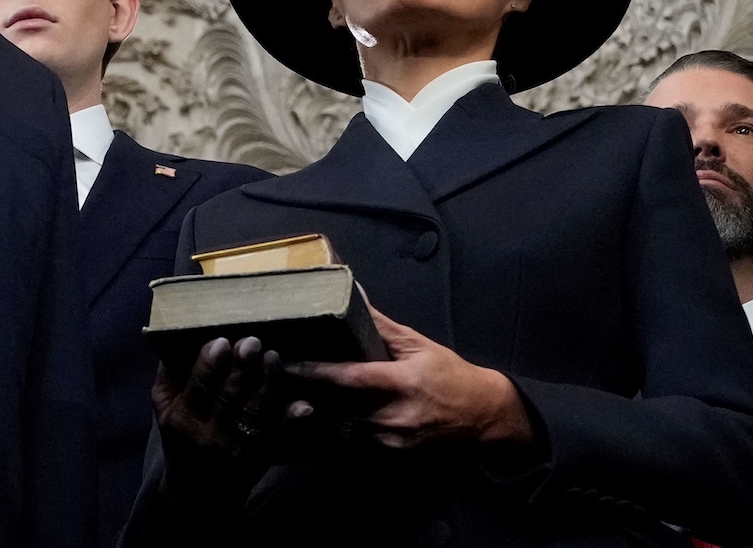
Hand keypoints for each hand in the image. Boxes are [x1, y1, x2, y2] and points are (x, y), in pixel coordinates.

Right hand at [151, 337, 294, 474]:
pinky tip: (303, 405)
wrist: (198, 495)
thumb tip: (176, 334)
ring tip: (273, 357)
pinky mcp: (262, 454)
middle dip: (241, 369)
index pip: (197, 389)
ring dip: (267, 384)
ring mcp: (240, 446)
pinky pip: (279, 436)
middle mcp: (212, 434)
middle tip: (252, 342)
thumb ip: (168, 376)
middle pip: (229, 398)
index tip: (221, 341)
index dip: (208, 366)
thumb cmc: (180, 440)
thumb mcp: (163, 410)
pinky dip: (291, 421)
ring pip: (256, 413)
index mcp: (184, 419)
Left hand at [286, 306, 532, 450]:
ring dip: (313, 417)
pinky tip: (308, 423)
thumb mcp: (418, 344)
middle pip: (336, 409)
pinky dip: (329, 434)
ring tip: (280, 401)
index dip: (315, 371)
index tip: (285, 362)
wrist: (482, 417)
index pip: (350, 378)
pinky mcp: (389, 458)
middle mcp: (394, 417)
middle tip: (270, 382)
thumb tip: (353, 293)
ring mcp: (391, 443)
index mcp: (402, 383)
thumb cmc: (449, 374)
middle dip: (304, 396)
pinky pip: (350, 447)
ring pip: (339, 431)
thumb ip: (381, 325)